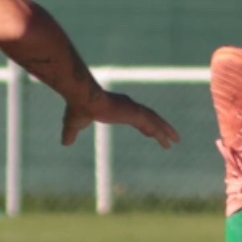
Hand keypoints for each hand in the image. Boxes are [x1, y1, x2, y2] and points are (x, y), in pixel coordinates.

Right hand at [62, 88, 179, 149]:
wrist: (81, 98)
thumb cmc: (78, 108)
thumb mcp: (73, 125)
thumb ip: (71, 133)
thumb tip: (65, 143)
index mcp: (118, 108)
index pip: (137, 117)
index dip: (145, 125)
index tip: (151, 132)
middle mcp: (128, 106)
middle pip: (149, 119)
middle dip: (160, 128)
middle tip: (170, 138)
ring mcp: (132, 109)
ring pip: (154, 121)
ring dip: (165, 131)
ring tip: (176, 141)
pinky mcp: (133, 112)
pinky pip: (152, 123)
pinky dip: (162, 131)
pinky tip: (168, 139)